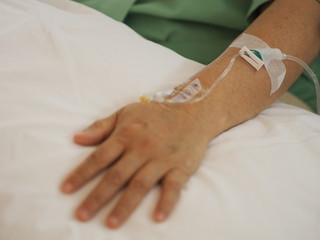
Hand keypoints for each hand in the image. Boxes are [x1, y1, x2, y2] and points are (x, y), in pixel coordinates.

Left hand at [61, 101, 220, 228]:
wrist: (192, 111)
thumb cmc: (155, 114)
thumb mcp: (125, 113)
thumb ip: (101, 127)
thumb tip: (76, 139)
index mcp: (126, 135)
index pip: (99, 157)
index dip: (81, 174)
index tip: (66, 189)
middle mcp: (142, 148)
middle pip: (116, 176)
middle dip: (97, 197)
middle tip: (81, 215)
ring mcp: (162, 159)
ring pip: (140, 184)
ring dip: (125, 205)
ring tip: (110, 223)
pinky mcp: (181, 167)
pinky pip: (173, 188)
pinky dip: (166, 203)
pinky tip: (158, 218)